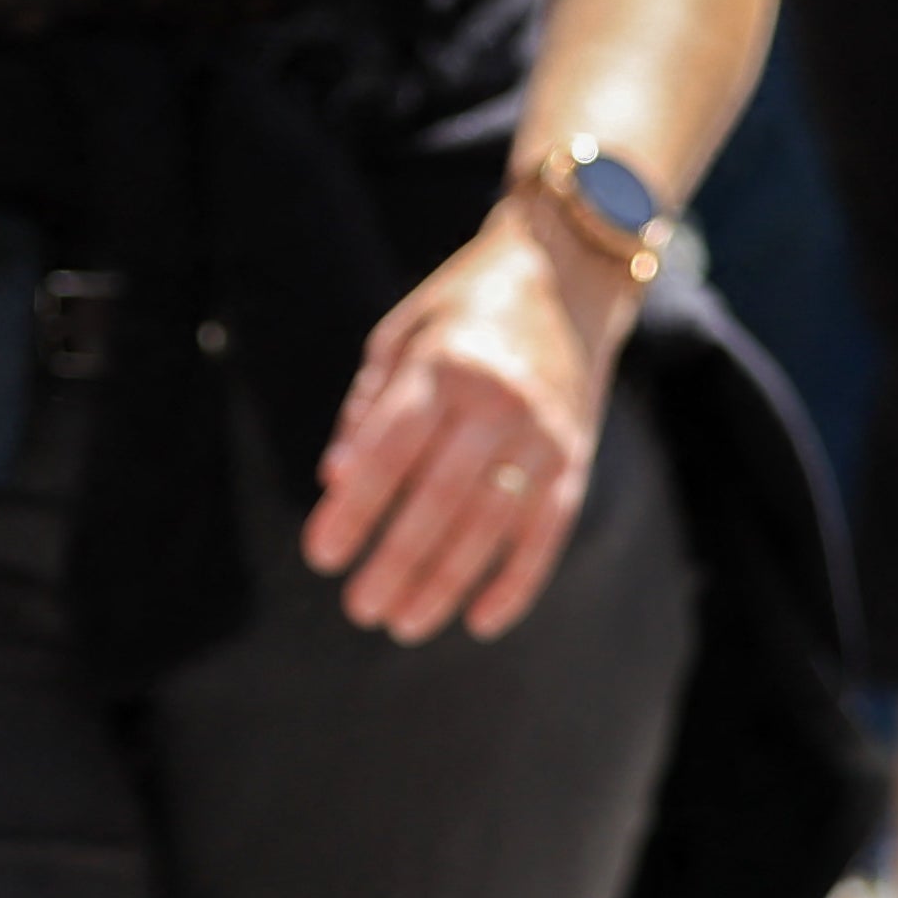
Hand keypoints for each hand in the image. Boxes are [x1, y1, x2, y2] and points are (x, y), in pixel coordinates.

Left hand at [306, 213, 632, 644]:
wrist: (568, 274)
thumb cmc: (463, 307)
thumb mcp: (401, 333)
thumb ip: (367, 406)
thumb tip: (334, 479)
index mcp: (443, 365)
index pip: (390, 450)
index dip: (355, 508)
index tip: (322, 555)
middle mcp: (496, 400)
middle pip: (440, 497)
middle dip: (397, 560)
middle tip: (360, 607)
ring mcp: (542, 432)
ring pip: (492, 523)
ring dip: (447, 582)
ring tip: (405, 623)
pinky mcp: (575, 457)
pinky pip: (546, 530)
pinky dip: (517, 581)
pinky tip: (481, 620)